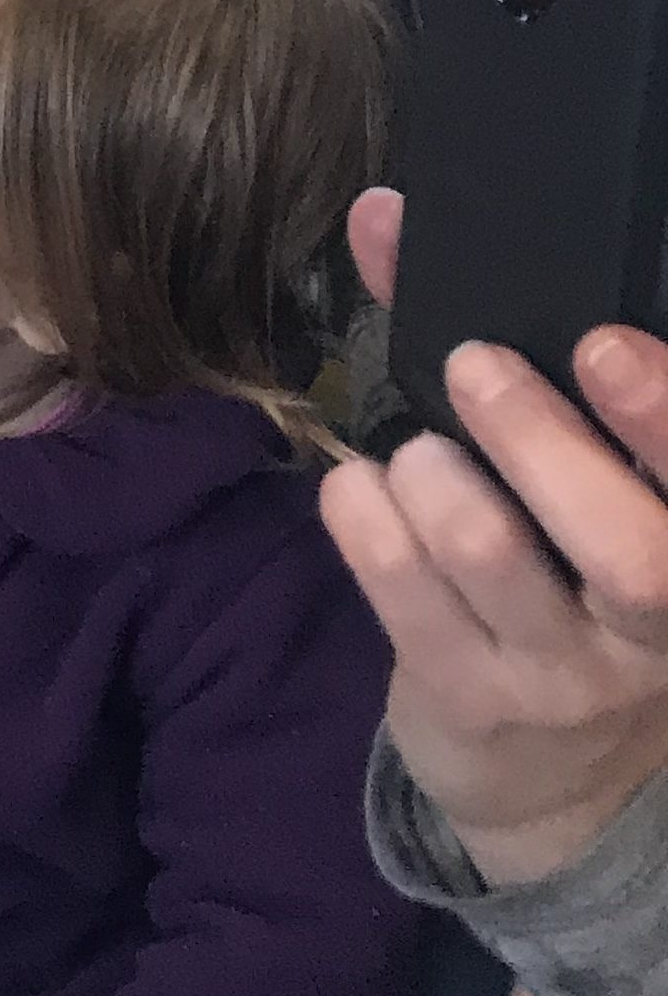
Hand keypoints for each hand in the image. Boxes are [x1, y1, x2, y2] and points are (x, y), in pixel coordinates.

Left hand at [321, 186, 667, 886]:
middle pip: (631, 552)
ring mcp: (564, 672)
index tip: (599, 344)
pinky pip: (406, 601)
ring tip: (417, 445)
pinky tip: (358, 486)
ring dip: (439, 480)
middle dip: (543, 444)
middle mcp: (654, 624)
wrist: (555, 782)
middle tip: (475, 367)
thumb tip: (383, 213)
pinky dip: (367, 522)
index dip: (662, 415)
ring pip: (500, 565)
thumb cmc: (561, 574)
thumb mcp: (568, 476)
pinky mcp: (470, 698)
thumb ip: (491, 336)